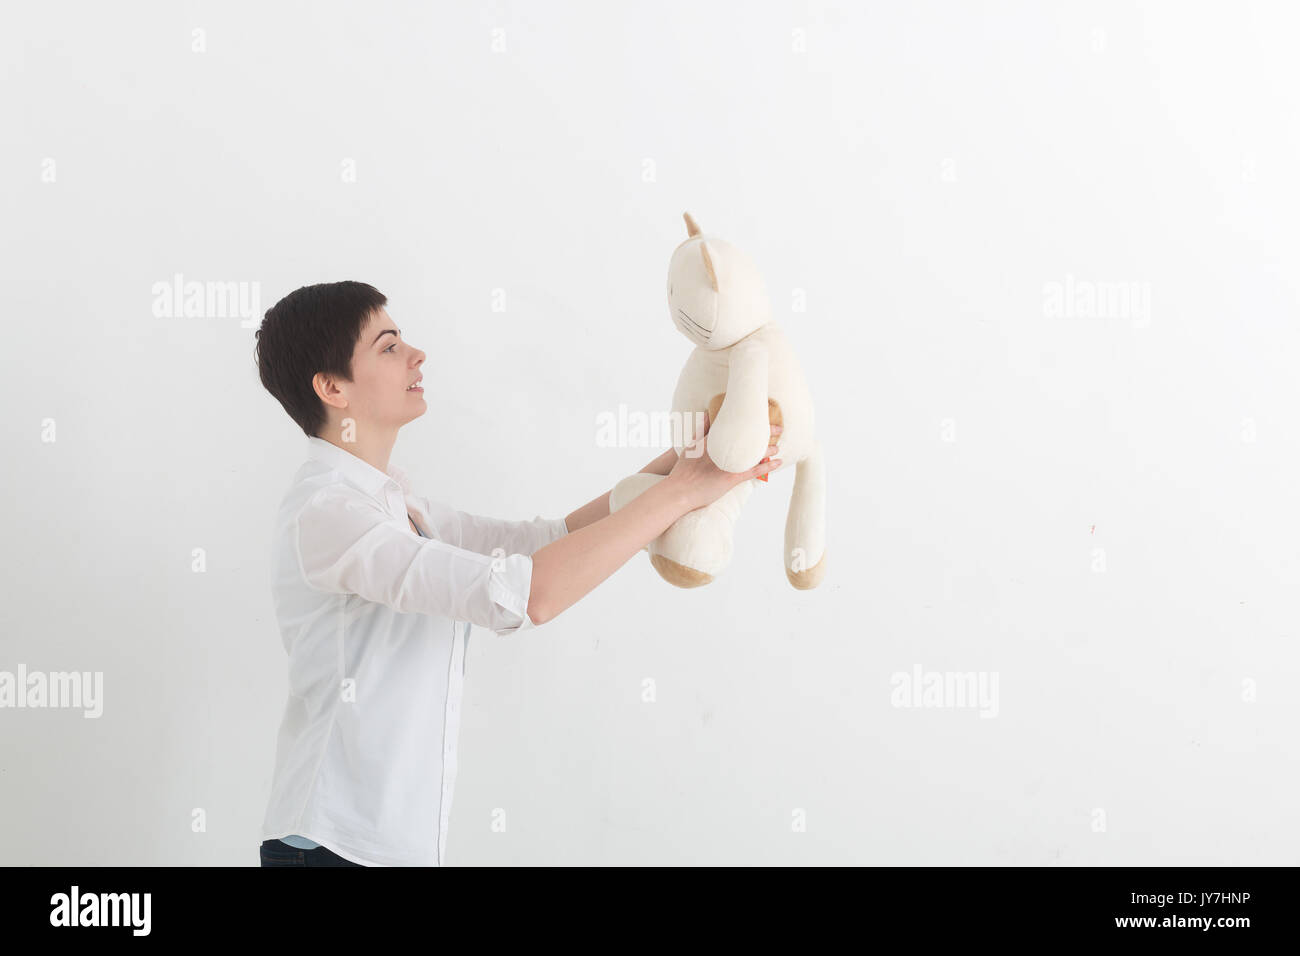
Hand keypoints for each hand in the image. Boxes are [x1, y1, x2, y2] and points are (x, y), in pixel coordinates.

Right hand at [664, 411, 781, 511]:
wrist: (679, 491)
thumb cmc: (683, 472)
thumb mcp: (689, 447)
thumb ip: (699, 430)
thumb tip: (706, 413)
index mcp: (712, 441)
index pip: (735, 427)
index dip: (750, 421)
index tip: (760, 415)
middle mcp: (722, 450)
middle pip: (748, 437)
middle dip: (765, 432)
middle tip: (778, 428)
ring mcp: (728, 463)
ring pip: (754, 453)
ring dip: (768, 448)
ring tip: (778, 445)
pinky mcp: (732, 477)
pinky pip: (754, 470)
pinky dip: (767, 466)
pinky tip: (777, 462)